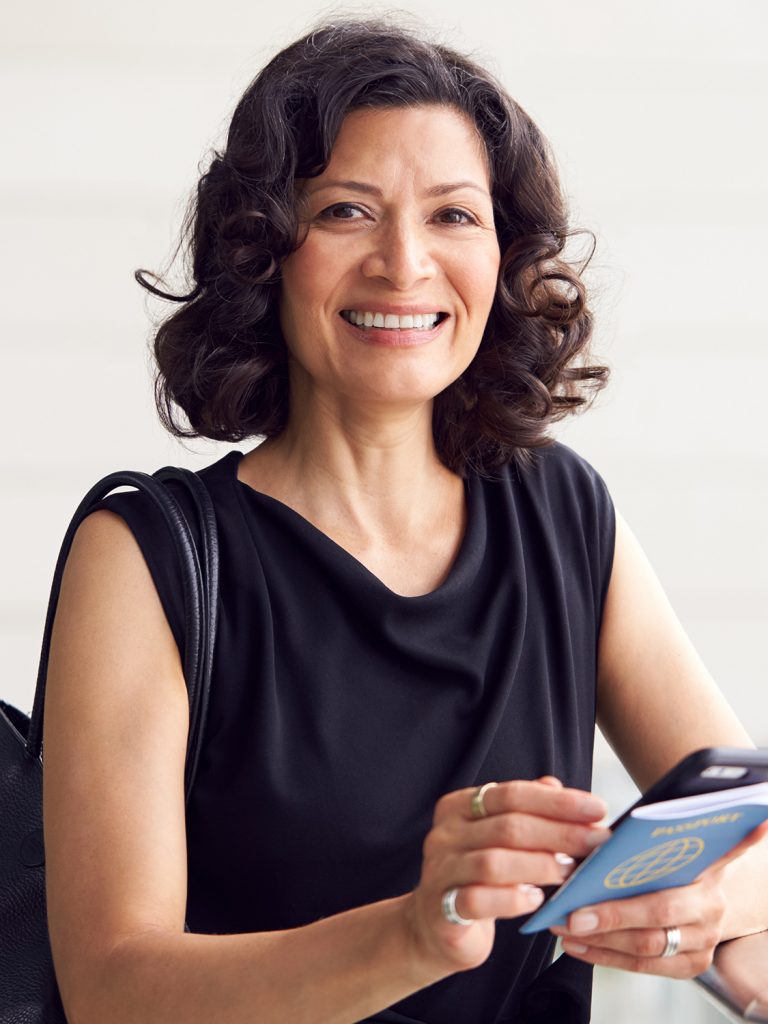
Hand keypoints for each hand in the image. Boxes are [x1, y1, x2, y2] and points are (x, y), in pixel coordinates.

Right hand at [401, 776, 610, 976]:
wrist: (435, 927)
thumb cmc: (478, 877)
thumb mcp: (499, 839)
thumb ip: (526, 812)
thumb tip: (559, 786)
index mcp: (459, 806)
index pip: (512, 794)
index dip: (557, 801)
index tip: (597, 808)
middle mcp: (445, 834)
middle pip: (508, 826)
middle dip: (560, 832)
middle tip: (598, 841)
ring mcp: (440, 871)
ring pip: (494, 862)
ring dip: (540, 865)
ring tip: (571, 872)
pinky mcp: (441, 910)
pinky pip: (478, 901)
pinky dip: (511, 900)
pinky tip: (535, 900)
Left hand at [550, 821, 767, 978]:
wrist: (689, 900)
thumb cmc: (660, 862)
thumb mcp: (662, 841)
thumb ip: (648, 825)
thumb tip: (605, 804)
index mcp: (710, 868)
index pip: (726, 850)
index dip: (742, 837)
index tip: (748, 822)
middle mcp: (713, 906)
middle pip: (662, 911)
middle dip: (614, 914)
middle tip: (574, 913)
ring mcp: (704, 941)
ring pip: (648, 945)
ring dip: (601, 938)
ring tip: (563, 927)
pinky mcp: (690, 966)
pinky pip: (643, 967)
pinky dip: (604, 956)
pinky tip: (576, 945)